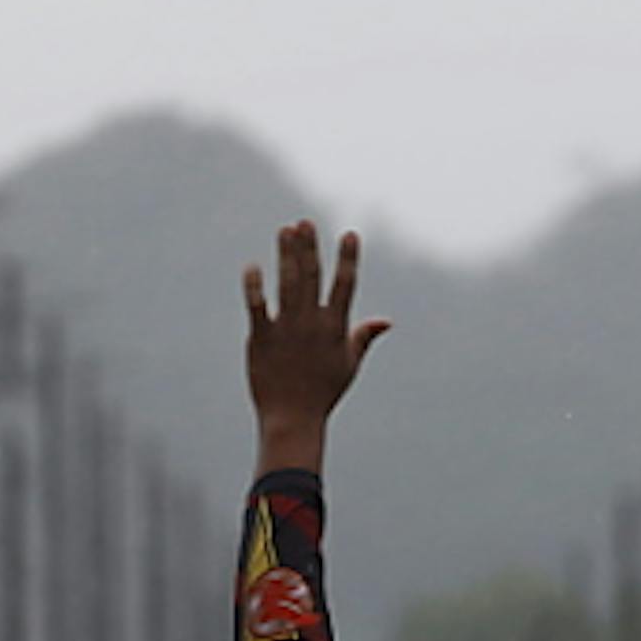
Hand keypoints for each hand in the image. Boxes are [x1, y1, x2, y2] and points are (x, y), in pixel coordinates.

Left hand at [242, 219, 390, 477]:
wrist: (292, 419)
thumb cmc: (322, 393)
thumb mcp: (349, 365)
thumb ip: (364, 337)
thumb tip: (386, 321)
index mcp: (335, 328)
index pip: (345, 286)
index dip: (348, 259)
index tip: (349, 234)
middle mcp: (311, 324)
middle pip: (312, 277)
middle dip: (309, 247)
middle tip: (305, 222)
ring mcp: (286, 329)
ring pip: (287, 285)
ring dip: (286, 256)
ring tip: (285, 231)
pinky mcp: (261, 338)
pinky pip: (257, 306)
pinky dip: (254, 286)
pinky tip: (253, 266)